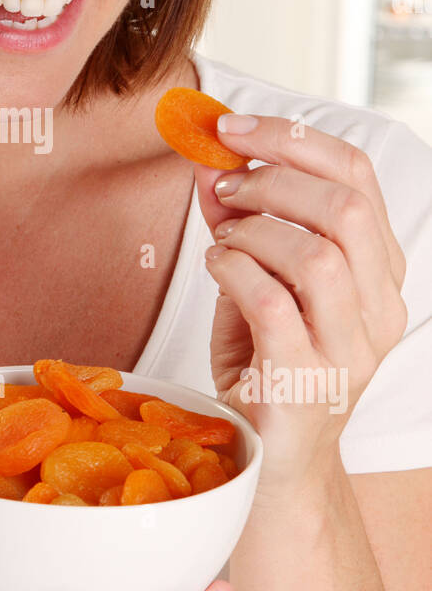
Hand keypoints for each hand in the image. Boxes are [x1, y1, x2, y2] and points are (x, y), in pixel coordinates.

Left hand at [194, 113, 407, 494]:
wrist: (271, 463)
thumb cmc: (264, 365)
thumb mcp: (255, 281)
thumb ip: (240, 225)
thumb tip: (210, 164)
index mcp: (381, 274)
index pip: (359, 178)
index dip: (294, 138)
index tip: (234, 127)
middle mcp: (380, 311)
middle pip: (346, 207)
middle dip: (272, 177)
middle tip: (223, 185)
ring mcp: (349, 351)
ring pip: (317, 255)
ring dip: (253, 230)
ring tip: (222, 240)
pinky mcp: (306, 382)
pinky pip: (272, 302)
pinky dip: (234, 269)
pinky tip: (216, 268)